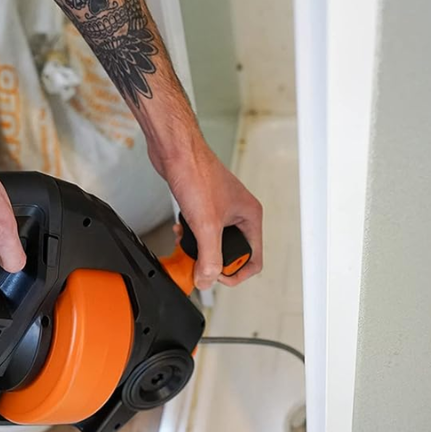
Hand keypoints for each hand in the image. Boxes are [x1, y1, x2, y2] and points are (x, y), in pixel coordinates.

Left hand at [150, 136, 262, 289]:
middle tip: (198, 261)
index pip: (254, 258)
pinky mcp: (203, 206)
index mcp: (250, 217)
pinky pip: (201, 232)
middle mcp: (239, 214)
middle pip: (233, 253)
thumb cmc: (197, 173)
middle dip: (214, 261)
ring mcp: (221, 210)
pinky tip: (180, 232)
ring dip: (199, 249)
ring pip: (215, 244)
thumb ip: (209, 257)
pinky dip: (190, 237)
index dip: (236, 273)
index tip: (216, 275)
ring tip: (187, 246)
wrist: (175, 150)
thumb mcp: (206, 224)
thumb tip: (207, 281)